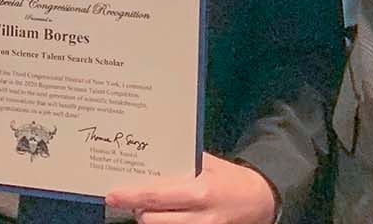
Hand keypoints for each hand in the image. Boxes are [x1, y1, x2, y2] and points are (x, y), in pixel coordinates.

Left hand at [104, 153, 277, 223]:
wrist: (259, 201)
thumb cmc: (229, 177)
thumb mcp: (208, 163)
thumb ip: (180, 162)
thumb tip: (148, 155)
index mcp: (199, 191)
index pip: (156, 197)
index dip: (131, 197)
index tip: (112, 194)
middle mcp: (199, 216)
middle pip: (152, 220)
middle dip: (137, 209)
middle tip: (130, 197)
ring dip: (148, 218)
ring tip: (145, 207)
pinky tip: (162, 214)